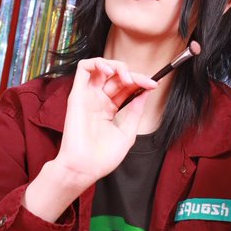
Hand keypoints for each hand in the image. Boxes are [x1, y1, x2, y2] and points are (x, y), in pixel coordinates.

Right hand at [56, 57, 156, 187]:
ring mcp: (87, 97)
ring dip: (116, 66)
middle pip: (116, 77)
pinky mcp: (77, 94)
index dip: (140, 82)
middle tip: (146, 82)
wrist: (86, 167)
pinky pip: (83, 68)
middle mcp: (98, 100)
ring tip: (126, 77)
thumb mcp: (127, 132)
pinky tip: (110, 71)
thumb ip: (135, 111)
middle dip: (134, 75)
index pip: (125, 88)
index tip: (154, 85)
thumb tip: (144, 93)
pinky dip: (97, 63)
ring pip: (101, 67)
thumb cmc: (103, 157)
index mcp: (108, 109)